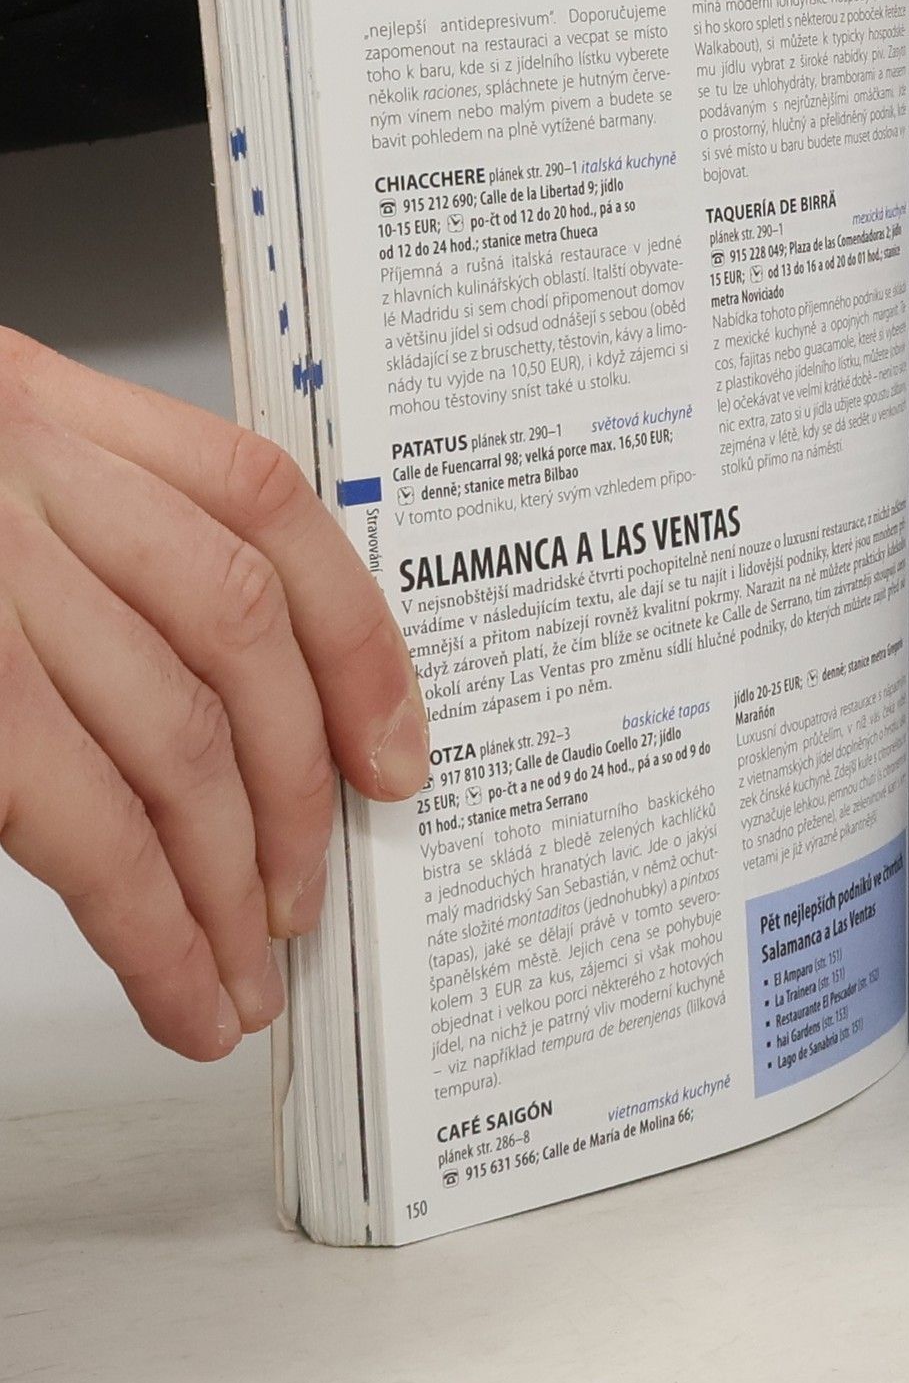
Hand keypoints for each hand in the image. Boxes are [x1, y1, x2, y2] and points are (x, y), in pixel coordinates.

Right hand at [0, 331, 429, 1058]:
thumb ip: (70, 552)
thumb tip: (214, 724)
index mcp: (38, 406)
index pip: (263, 508)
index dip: (356, 637)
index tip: (396, 746)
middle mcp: (13, 472)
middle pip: (236, 637)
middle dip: (291, 788)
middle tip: (305, 894)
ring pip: (165, 735)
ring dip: (223, 875)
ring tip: (243, 970)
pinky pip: (66, 806)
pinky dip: (138, 912)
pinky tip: (173, 976)